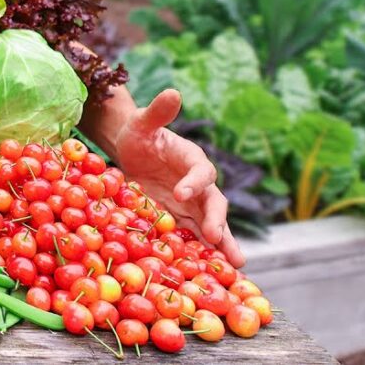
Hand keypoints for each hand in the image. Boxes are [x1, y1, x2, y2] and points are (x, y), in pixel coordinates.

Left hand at [112, 89, 245, 267]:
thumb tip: (172, 92)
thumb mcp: (141, 123)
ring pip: (210, 227)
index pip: (201, 171)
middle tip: (218, 239)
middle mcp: (197, 185)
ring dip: (221, 246)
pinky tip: (205, 274)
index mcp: (192, 160)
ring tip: (234, 267)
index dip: (195, 182)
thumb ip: (157, 112)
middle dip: (218, 222)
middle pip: (214, 204)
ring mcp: (190, 206)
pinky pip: (191, 238)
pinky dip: (199, 254)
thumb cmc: (137, 134)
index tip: (182, 192)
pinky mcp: (178, 221)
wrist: (130, 152)